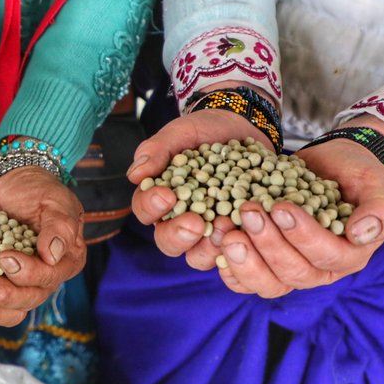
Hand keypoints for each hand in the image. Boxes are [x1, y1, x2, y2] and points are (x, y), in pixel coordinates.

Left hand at [0, 166, 86, 338]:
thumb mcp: (54, 200)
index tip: (4, 257)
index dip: (26, 273)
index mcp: (64, 263)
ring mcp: (17, 286)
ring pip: (5, 311)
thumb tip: (52, 256)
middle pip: (24, 300)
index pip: (47, 278)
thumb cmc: (36, 188)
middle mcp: (43, 280)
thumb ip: (59, 226)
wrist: (8, 183)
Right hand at [127, 108, 274, 269]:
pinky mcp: (235, 234)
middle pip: (168, 242)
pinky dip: (239, 247)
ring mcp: (208, 231)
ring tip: (224, 228)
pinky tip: (248, 234)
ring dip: (208, 248)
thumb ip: (157, 150)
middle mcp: (179, 220)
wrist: (242, 127)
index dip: (152, 206)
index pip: (146, 210)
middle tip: (195, 222)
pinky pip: (233, 252)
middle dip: (180, 235)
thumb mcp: (180, 132)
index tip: (166, 195)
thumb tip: (135, 175)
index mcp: (159, 198)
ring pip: (198, 256)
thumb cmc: (203, 130)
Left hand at [215, 119, 383, 297]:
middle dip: (267, 244)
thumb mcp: (380, 185)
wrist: (333, 166)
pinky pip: (245, 280)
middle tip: (248, 211)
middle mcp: (319, 270)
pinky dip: (229, 267)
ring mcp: (290, 269)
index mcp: (349, 256)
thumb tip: (362, 233)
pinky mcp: (265, 263)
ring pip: (266, 283)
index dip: (302, 235)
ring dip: (243, 260)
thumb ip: (383, 209)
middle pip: (292, 272)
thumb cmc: (360, 175)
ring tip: (226, 229)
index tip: (281, 207)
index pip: (325, 255)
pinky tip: (216, 245)